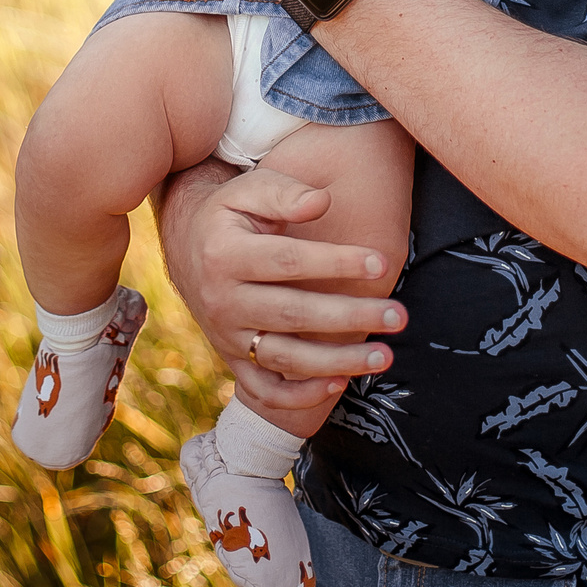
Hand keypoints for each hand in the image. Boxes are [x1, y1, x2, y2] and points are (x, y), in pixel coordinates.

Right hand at [158, 162, 405, 411]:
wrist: (189, 249)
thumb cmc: (232, 214)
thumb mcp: (248, 190)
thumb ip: (284, 193)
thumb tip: (322, 202)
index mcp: (225, 253)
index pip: (288, 261)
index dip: (336, 263)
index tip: (380, 263)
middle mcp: (222, 300)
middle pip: (293, 314)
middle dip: (350, 317)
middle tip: (398, 316)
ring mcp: (226, 336)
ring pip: (284, 358)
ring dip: (337, 361)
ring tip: (385, 356)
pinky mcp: (232, 360)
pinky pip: (264, 390)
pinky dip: (299, 396)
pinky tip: (339, 384)